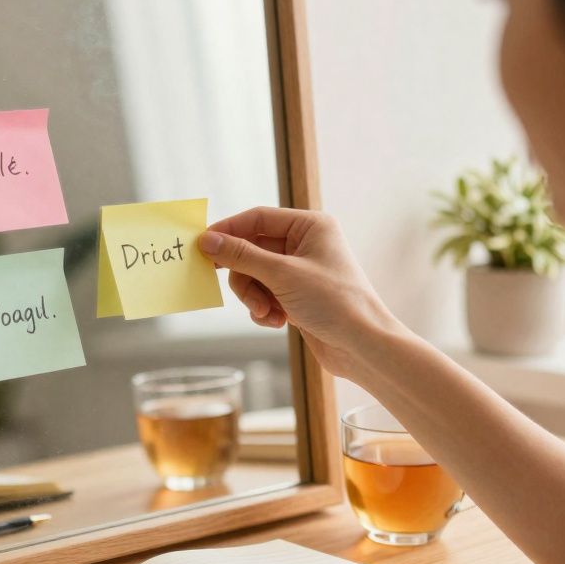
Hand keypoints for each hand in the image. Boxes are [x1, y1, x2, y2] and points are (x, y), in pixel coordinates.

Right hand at [197, 207, 402, 377]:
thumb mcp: (282, 275)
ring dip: (255, 297)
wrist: (362, 345)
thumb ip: (242, 256)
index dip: (229, 231)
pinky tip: (278, 322)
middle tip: (246, 295)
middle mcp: (306, 244)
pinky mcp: (298, 296)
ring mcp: (301, 271)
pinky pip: (265, 295)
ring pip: (255, 275)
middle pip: (252, 250)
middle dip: (246, 276)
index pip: (258, 218)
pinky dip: (265, 309)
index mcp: (310, 225)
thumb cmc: (333, 302)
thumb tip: (207, 240)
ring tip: (267, 313)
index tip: (202, 246)